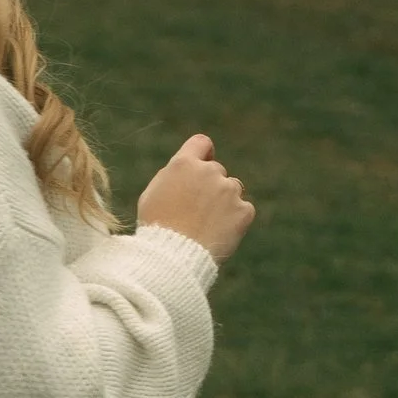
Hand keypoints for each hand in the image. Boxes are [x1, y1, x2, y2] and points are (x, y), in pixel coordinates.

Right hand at [136, 136, 253, 263]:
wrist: (174, 255)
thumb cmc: (158, 226)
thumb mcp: (153, 193)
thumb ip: (174, 176)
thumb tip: (187, 171)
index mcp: (184, 164)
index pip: (201, 143)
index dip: (203, 153)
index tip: (203, 163)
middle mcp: (209, 172)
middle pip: (216, 170)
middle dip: (210, 185)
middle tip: (197, 211)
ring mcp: (228, 191)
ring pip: (232, 189)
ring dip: (224, 201)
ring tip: (206, 224)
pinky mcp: (243, 211)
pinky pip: (244, 210)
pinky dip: (235, 220)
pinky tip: (219, 232)